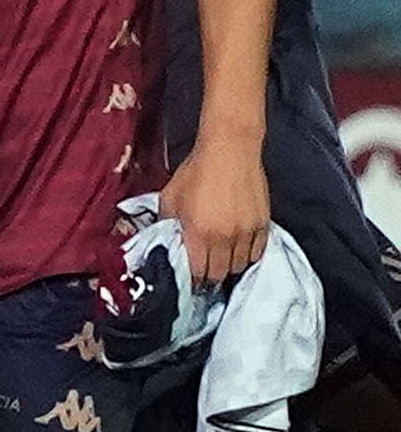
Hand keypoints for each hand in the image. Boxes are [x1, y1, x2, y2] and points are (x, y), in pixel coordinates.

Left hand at [162, 138, 269, 287]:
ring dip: (229, 267)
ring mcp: (247, 233)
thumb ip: (167, 223)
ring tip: (220, 262)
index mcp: (198, 232)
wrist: (230, 151)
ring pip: (239, 266)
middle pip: (219, 274)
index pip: (197, 272)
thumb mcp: (170, 196)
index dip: (192, 279)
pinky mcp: (264, 226)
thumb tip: (167, 241)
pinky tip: (238, 250)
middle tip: (204, 274)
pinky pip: (257, 253)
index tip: (188, 280)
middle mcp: (224, 238)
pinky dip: (247, 256)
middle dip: (209, 277)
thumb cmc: (196, 171)